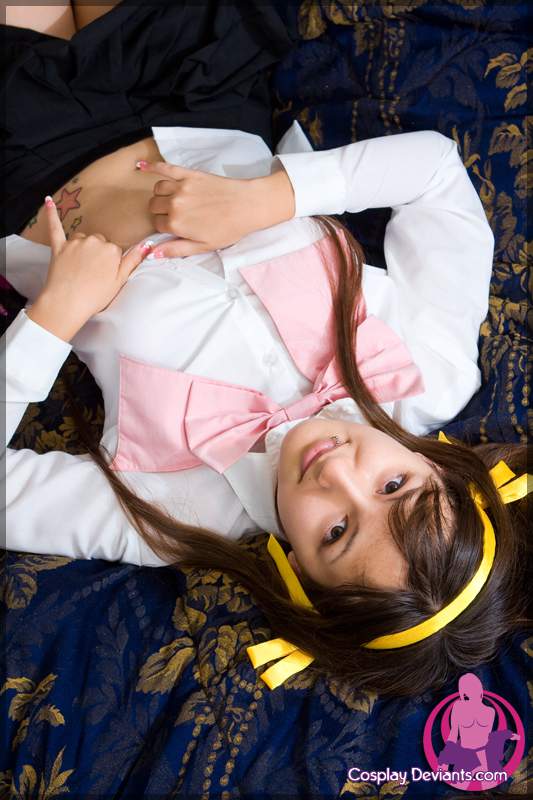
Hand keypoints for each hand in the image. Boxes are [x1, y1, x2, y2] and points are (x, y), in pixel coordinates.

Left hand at [26, 197, 150, 340]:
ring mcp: (75, 243)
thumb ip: (134, 260)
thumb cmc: (95, 296)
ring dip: (83, 248)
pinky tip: (48, 201)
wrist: (67, 303)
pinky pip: (55, 227)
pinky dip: (51, 214)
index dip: (110, 263)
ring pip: (82, 238)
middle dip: (97, 254)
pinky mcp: (59, 247)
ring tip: (80, 268)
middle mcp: (94, 241)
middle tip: (93, 273)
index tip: (106, 274)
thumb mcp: (120, 280)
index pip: (114, 250)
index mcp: (111, 250)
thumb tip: (148, 244)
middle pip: (99, 241)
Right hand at [140, 160, 294, 257]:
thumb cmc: (228, 229)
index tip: (175, 228)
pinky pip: (165, 168)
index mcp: (176, 224)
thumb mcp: (202, 247)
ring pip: (157, 189)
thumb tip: (152, 254)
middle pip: (154, 206)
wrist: (247, 206)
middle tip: (175, 215)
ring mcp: (181, 187)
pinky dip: (152, 167)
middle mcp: (174, 204)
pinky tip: (141, 166)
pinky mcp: (189, 174)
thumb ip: (175, 249)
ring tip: (171, 200)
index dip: (165, 227)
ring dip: (160, 195)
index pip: (157, 224)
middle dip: (160, 211)